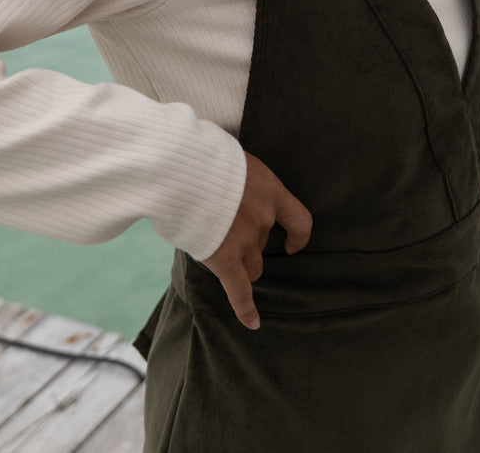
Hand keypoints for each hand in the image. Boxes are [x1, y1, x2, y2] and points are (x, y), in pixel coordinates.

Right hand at [202, 151, 312, 329]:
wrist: (180, 165)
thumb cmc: (201, 156)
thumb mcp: (232, 160)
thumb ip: (238, 182)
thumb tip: (230, 191)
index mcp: (270, 190)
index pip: (299, 219)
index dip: (298, 236)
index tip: (292, 245)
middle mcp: (263, 217)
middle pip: (263, 245)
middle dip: (248, 245)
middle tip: (223, 235)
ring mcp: (245, 239)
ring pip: (252, 267)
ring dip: (241, 266)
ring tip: (219, 256)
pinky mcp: (224, 258)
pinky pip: (240, 290)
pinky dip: (246, 309)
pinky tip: (253, 323)